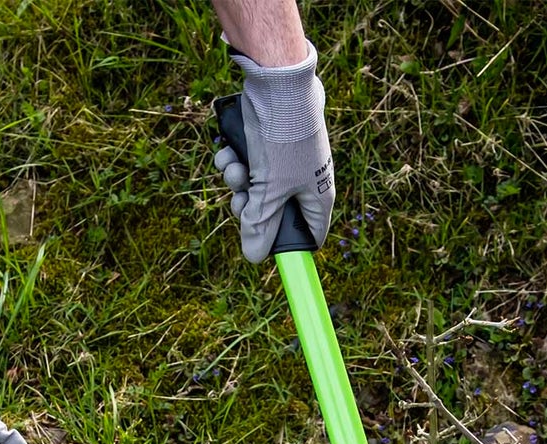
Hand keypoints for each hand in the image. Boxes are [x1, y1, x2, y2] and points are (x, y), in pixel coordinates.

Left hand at [210, 46, 332, 264]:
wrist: (278, 84)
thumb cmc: (282, 138)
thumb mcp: (268, 190)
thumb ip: (260, 225)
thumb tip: (253, 257)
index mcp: (317, 197)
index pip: (309, 236)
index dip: (286, 244)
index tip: (265, 245)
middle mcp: (305, 181)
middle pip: (274, 213)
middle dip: (251, 208)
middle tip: (240, 200)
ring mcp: (288, 161)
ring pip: (257, 187)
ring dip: (238, 181)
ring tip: (234, 167)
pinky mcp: (271, 143)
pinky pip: (250, 162)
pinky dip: (236, 160)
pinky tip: (229, 150)